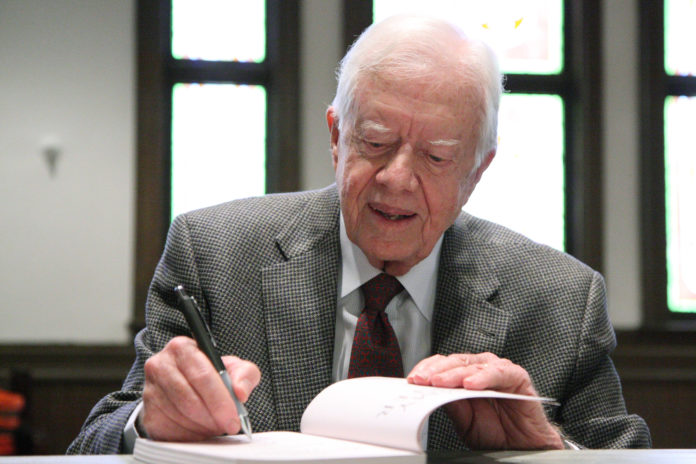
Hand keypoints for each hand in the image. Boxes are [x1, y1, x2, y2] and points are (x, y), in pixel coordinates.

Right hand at [142, 336, 260, 440]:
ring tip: (216, 425)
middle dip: (213, 417)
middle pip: (189, 399)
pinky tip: (201, 429)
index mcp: (182, 348)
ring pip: (180, 416)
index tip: (234, 417)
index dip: (220, 400)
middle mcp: (160, 365)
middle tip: (228, 425)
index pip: (202, 376)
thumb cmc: (210, 374)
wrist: (186, 386)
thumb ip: (244, 374)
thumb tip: (240, 392)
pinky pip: (170, 431)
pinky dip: (190, 435)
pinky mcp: (148, 414)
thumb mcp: (233, 368)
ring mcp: (150, 391)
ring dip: (203, 426)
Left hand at [407, 352, 562, 449]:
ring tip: (440, 382)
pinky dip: (484, 376)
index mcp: (466, 376)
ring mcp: (498, 370)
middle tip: (422, 380)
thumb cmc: (496, 432)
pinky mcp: (517, 376)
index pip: (442, 365)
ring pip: (473, 364)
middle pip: (455, 362)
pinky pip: (499, 372)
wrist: (523, 447)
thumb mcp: (464, 420)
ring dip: (455, 373)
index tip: (412, 380)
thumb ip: (450, 402)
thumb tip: (428, 392)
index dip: (427, 369)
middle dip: (436, 370)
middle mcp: (481, 369)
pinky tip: (470, 384)